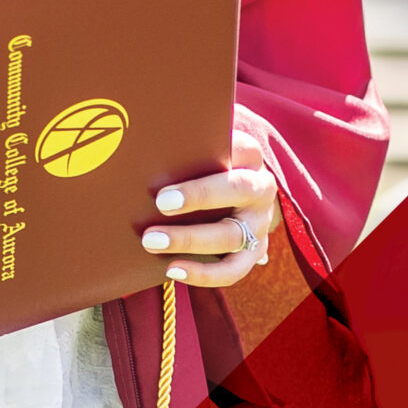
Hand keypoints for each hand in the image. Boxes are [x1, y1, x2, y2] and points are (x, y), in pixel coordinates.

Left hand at [139, 128, 278, 287]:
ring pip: (231, 234)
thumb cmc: (208, 167)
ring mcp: (259, 224)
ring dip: (190, 239)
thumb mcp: (206, 149)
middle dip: (199, 195)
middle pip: (238, 189)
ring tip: (152, 240)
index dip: (218, 149)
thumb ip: (188, 142)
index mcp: (250, 157)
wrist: (239, 197)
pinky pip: (233, 269)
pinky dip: (204, 274)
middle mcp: (261, 188)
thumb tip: (146, 134)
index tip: (184, 151)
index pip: (242, 148)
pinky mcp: (254, 252)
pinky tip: (173, 269)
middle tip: (161, 201)